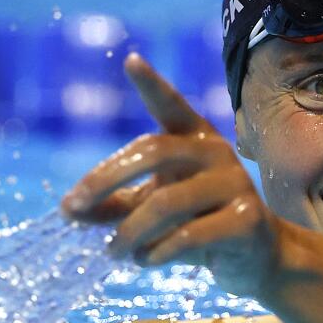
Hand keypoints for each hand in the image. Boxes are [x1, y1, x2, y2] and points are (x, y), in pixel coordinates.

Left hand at [61, 54, 280, 296]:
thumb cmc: (195, 225)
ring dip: (128, 232)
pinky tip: (144, 261)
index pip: (170, 105)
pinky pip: (189, 236)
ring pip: (165, 203)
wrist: (256, 259)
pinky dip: (156, 252)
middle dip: (104, 180)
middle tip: (72, 208)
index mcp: (194, 138)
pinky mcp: (247, 219)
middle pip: (152, 152)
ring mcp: (235, 183)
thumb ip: (111, 205)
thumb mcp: (150, 210)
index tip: (131, 61)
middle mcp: (216, 151)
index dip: (152, 84)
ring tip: (112, 253)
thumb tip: (66, 210)